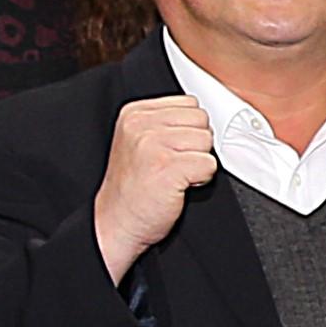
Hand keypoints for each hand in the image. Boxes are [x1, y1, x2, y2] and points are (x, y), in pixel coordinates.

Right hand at [91, 95, 218, 277]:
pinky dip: (201, 179)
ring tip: (175, 175)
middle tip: (174, 165)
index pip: (189, 104)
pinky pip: (209, 164)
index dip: (189, 130)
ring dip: (198, 162)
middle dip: (196, 145)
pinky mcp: (167, 167)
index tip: (172, 150)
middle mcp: (141, 125)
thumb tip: (202, 117)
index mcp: (135, 113)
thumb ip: (165, 122)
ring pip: (207, 141)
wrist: (117, 222)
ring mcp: (153, 145)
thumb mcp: (139, 141)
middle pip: (201, 120)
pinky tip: (179, 186)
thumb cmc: (134, 187)